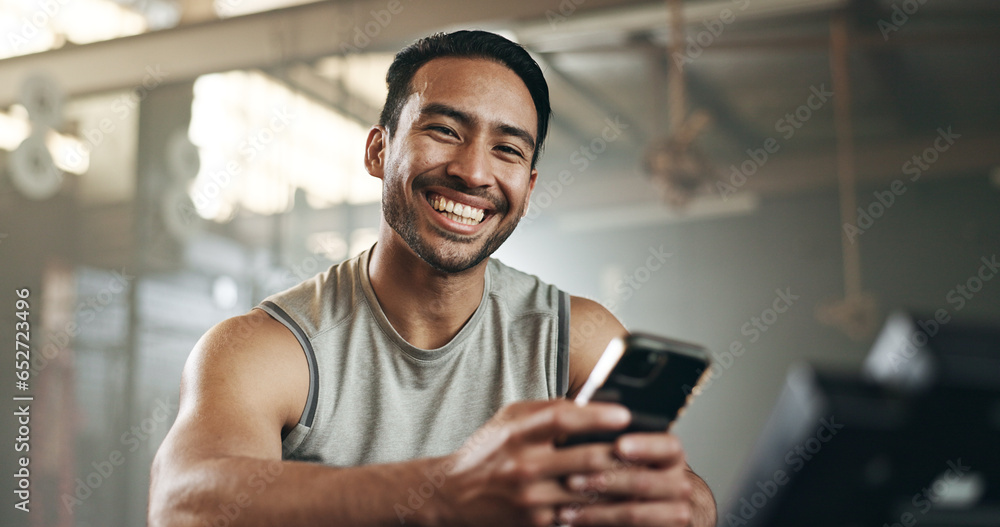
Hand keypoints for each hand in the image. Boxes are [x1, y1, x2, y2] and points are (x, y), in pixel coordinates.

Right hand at [432, 399, 632, 526]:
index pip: (562, 419)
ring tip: (646, 476)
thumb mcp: (509, 420)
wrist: (451, 496)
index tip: (625, 414)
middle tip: (649, 448)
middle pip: (584, 459)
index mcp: (517, 432)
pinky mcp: (534, 524)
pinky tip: (620, 502)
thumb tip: (591, 403)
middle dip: (621, 454)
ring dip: (619, 484)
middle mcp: (523, 465)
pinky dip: (600, 508)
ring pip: (587, 491)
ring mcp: (529, 498)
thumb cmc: (488, 451)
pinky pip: (577, 515)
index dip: (596, 416)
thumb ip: (546, 410)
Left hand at [556, 433, 693, 526]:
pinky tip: (574, 518)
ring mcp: (673, 512)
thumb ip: (613, 435)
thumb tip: (582, 411)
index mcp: (670, 454)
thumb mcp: (632, 450)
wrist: (662, 509)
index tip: (619, 445)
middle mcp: (677, 482)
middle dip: (606, 480)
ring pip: (634, 512)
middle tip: (571, 479)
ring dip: (596, 509)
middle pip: (644, 482)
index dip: (644, 446)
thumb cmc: (637, 471)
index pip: (668, 446)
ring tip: (564, 504)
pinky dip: (598, 524)